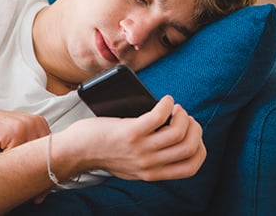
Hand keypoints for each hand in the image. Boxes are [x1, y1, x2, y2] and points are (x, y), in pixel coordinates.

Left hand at [57, 96, 205, 180]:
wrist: (76, 151)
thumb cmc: (103, 150)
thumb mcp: (131, 165)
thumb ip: (151, 159)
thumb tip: (172, 133)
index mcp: (152, 174)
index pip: (190, 167)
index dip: (200, 148)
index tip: (194, 135)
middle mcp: (149, 165)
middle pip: (189, 147)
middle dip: (194, 128)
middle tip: (184, 117)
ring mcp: (141, 149)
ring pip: (179, 132)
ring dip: (182, 115)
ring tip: (175, 108)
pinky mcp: (131, 133)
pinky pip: (160, 116)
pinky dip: (167, 105)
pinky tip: (166, 100)